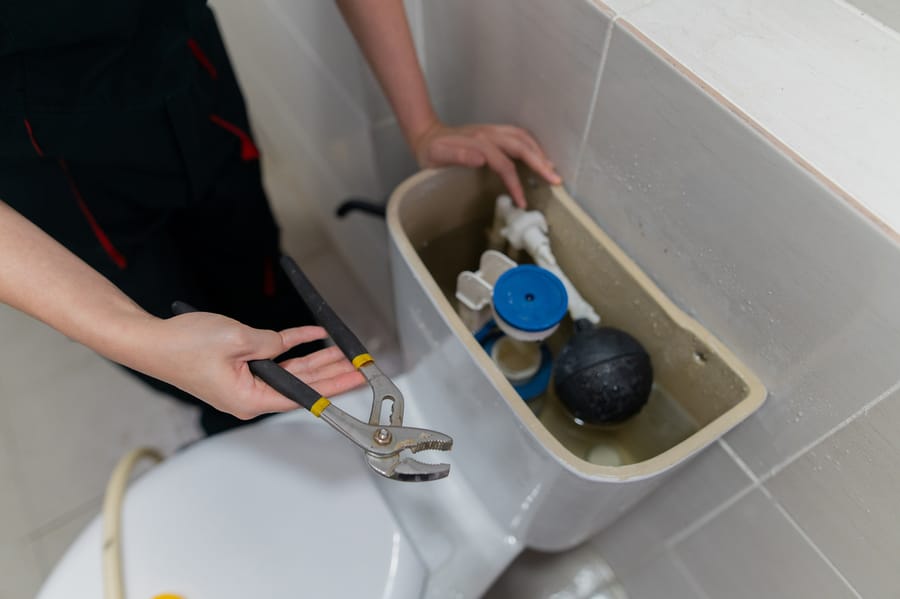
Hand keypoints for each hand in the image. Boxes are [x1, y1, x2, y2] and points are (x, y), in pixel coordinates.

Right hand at [147, 312, 363, 419]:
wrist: (151, 340)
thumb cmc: (182, 347)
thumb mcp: (237, 340)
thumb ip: (270, 344)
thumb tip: (286, 344)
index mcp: (250, 399)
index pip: (302, 395)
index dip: (333, 386)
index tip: (353, 381)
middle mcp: (250, 396)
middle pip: (301, 384)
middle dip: (332, 373)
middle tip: (358, 368)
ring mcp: (246, 383)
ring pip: (292, 370)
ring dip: (317, 359)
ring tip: (343, 354)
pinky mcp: (240, 368)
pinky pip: (274, 357)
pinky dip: (292, 345)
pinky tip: (312, 336)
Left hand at [413, 121, 561, 206]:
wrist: (426, 135)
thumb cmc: (431, 151)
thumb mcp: (438, 156)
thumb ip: (459, 156)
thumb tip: (481, 159)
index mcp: (478, 142)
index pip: (505, 165)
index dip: (515, 184)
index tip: (522, 202)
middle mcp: (489, 134)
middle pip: (521, 146)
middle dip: (540, 163)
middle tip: (555, 180)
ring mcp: (492, 131)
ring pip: (523, 138)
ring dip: (539, 152)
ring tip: (550, 169)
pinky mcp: (493, 132)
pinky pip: (518, 136)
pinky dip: (531, 145)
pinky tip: (537, 156)